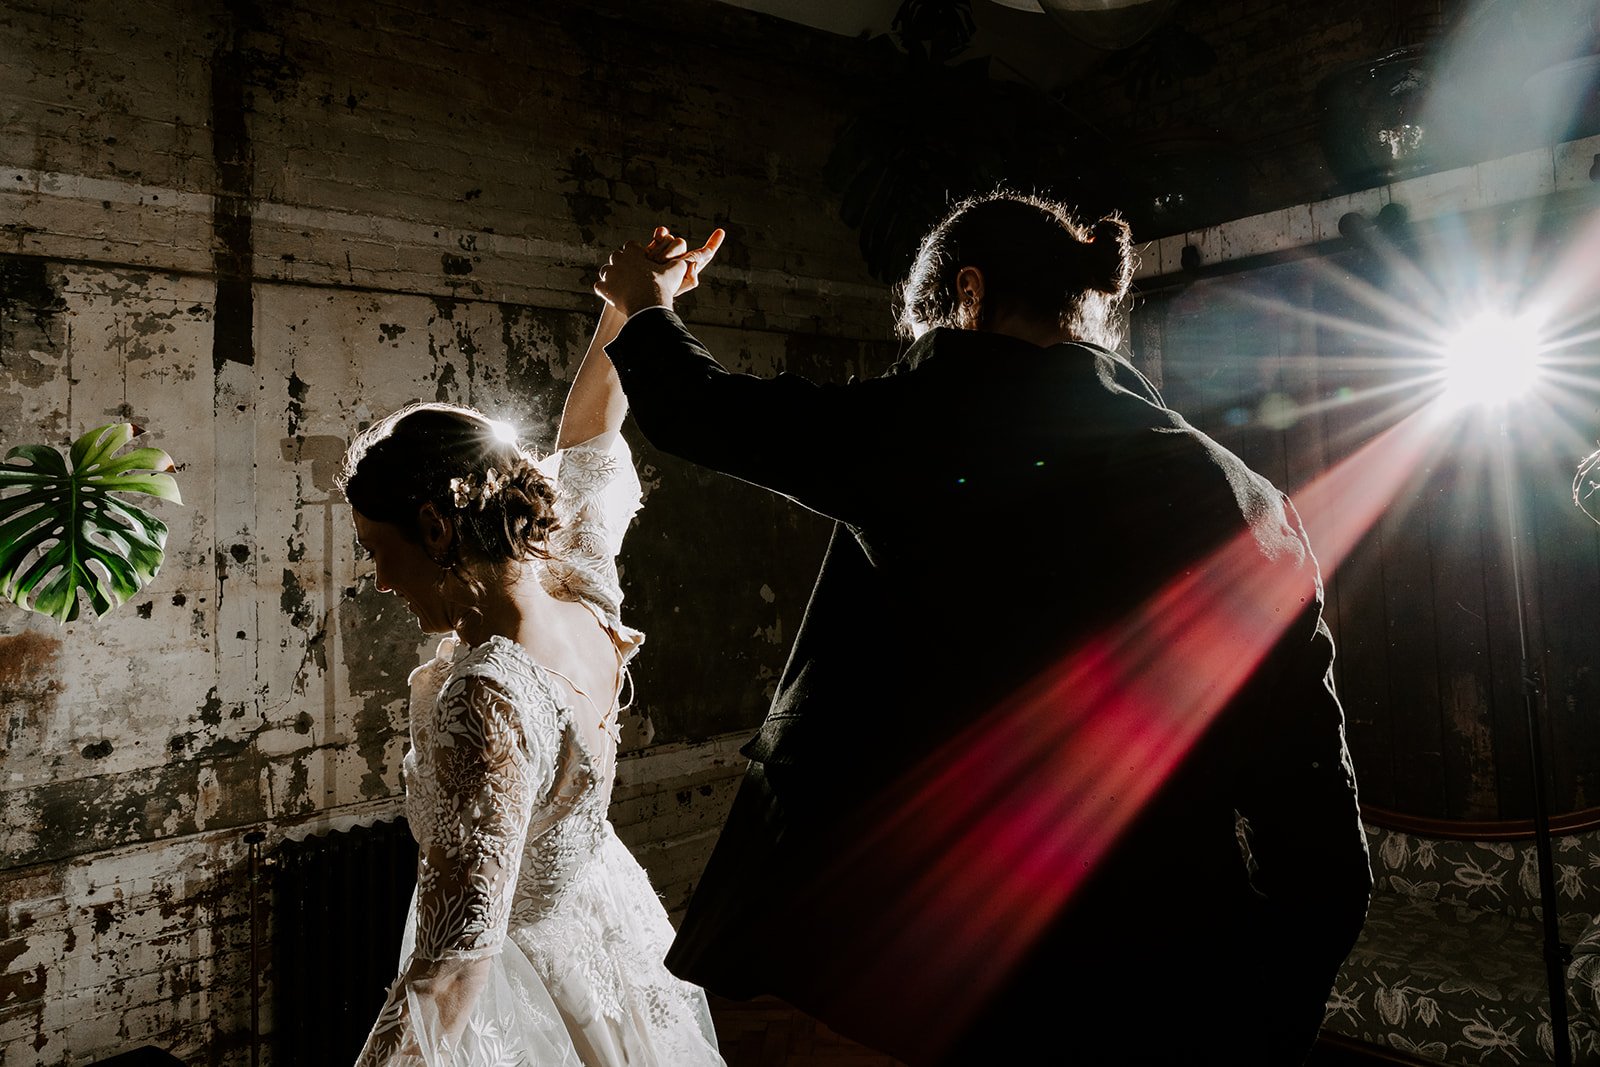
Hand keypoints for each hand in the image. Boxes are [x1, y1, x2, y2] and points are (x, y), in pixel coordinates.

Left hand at [595, 226, 724, 315]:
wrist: (648, 306)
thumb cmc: (662, 287)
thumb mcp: (674, 271)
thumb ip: (680, 262)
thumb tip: (691, 260)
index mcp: (632, 252)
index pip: (630, 246)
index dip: (636, 254)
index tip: (641, 262)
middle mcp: (617, 260)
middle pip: (616, 257)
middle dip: (623, 264)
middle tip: (633, 275)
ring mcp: (609, 275)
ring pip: (607, 272)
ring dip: (613, 277)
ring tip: (623, 286)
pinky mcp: (603, 289)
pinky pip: (600, 287)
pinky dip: (605, 290)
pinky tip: (613, 295)